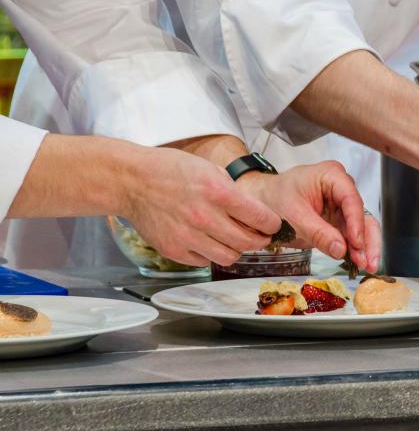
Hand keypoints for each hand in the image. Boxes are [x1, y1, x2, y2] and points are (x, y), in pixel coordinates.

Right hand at [124, 146, 281, 266]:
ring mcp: (189, 237)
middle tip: (260, 236)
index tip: (273, 225)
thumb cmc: (170, 170)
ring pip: (230, 257)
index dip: (272, 224)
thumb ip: (232, 191)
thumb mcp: (209, 169)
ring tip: (233, 240)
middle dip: (260, 240)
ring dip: (237, 250)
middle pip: (248, 242)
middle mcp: (205, 217)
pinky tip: (207, 241)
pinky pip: (205, 261)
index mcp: (217, 192)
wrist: (133, 181)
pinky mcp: (175, 250)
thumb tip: (252, 212)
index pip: (260, 217)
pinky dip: (210, 254)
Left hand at [237, 161, 380, 272]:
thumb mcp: (293, 214)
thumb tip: (340, 249)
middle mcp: (341, 189)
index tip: (356, 243)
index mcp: (331, 176)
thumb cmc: (273, 197)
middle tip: (368, 260)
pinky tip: (359, 263)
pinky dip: (355, 250)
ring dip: (364, 248)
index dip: (356, 222)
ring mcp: (341, 206)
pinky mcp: (337, 222)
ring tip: (366, 266)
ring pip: (361, 227)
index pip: (350, 198)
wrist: (261, 202)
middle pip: (362, 214)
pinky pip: (350, 237)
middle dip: (366, 239)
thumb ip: (317, 231)